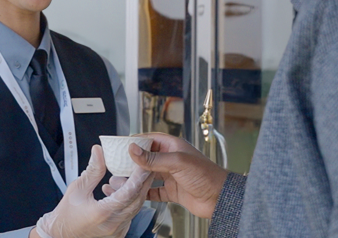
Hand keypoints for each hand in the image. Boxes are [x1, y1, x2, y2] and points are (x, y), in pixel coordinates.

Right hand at [34, 144, 152, 237]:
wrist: (61, 235)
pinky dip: (129, 203)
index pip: (128, 192)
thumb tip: (99, 153)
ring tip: (126, 180)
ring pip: (136, 208)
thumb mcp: (77, 188)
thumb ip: (92, 170)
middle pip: (138, 200)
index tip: (143, 164)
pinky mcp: (119, 233)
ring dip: (135, 192)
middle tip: (144, 167)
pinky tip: (120, 194)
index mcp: (102, 212)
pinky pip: (130, 215)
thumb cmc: (66, 215)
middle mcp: (113, 224)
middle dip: (143, 182)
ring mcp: (118, 231)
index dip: (138, 176)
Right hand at [103, 132, 228, 217]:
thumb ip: (153, 158)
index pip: (150, 139)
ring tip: (122, 178)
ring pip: (148, 174)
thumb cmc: (206, 176)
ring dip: (137, 177)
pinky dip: (144, 193)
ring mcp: (171, 176)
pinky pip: (154, 191)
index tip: (121, 144)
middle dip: (133, 160)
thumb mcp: (177, 162)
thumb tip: (133, 149)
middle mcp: (171, 160)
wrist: (220, 199)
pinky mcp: (172, 191)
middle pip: (147, 157)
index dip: (136, 141)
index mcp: (174, 147)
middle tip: (117, 162)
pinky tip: (136, 193)